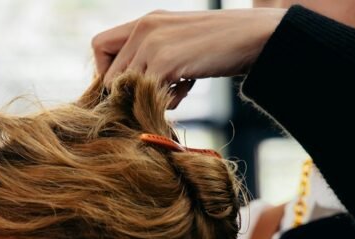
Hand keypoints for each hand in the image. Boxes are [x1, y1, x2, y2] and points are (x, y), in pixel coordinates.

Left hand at [92, 9, 285, 103]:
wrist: (255, 37)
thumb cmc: (220, 46)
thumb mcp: (178, 42)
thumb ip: (151, 56)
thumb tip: (125, 89)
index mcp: (145, 21)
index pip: (99, 46)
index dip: (107, 72)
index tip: (128, 86)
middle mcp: (144, 27)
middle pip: (107, 76)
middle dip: (127, 94)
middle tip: (160, 93)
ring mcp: (153, 43)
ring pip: (125, 88)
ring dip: (148, 98)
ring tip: (179, 88)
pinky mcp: (165, 61)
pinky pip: (147, 94)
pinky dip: (166, 101)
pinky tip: (188, 88)